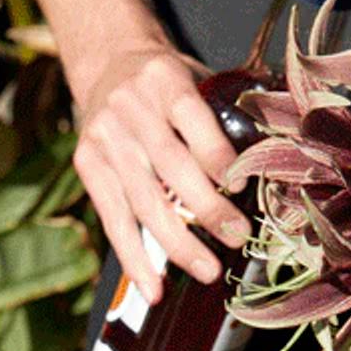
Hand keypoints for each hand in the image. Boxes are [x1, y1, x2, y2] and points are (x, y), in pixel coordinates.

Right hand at [72, 31, 249, 299]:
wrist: (106, 63)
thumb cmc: (164, 82)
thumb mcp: (194, 77)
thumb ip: (219, 114)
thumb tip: (263, 164)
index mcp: (164, 80)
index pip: (194, 122)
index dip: (217, 157)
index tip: (242, 187)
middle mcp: (130, 110)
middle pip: (171, 168)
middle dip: (206, 208)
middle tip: (236, 238)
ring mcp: (104, 140)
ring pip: (143, 202)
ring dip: (176, 243)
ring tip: (205, 272)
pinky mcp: (87, 166)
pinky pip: (114, 220)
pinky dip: (135, 256)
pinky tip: (152, 286)